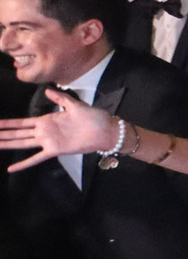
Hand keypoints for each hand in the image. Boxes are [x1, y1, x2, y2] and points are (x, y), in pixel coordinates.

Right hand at [0, 91, 118, 169]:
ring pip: (22, 143)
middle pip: (18, 133)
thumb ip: (60, 98)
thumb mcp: (75, 105)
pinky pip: (36, 158)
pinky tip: (11, 168)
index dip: (8, 123)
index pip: (22, 122)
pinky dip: (24, 164)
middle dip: (3, 133)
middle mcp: (44, 132)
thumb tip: (47, 90)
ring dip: (7, 144)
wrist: (106, 130)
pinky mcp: (55, 150)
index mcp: (47, 120)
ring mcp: (48, 141)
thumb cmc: (93, 117)